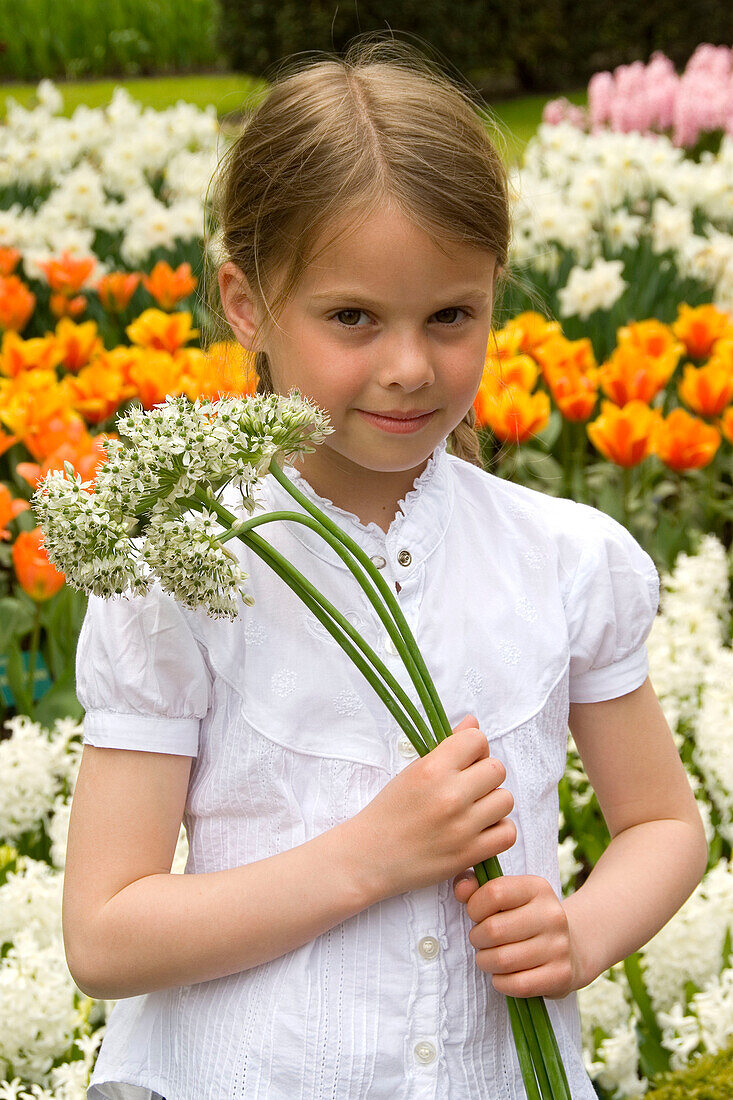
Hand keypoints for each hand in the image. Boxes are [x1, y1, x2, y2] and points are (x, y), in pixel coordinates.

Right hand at [346, 714, 515, 900]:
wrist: (370, 857)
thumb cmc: (390, 812)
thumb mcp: (413, 771)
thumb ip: (448, 746)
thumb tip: (473, 723)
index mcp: (432, 769)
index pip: (477, 740)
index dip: (474, 749)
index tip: (464, 761)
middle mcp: (450, 795)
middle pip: (497, 770)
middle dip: (485, 776)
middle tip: (467, 788)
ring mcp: (462, 826)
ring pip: (506, 800)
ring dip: (493, 804)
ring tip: (473, 811)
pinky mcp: (469, 853)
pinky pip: (507, 833)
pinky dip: (497, 831)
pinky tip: (479, 831)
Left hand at [452, 873, 584, 999]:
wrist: (573, 946)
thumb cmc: (525, 918)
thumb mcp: (508, 895)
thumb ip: (477, 887)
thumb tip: (460, 889)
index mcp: (537, 888)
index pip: (494, 893)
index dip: (475, 907)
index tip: (477, 915)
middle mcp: (552, 914)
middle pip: (493, 930)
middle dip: (477, 938)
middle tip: (480, 940)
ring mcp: (559, 946)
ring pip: (502, 960)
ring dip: (486, 962)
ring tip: (489, 957)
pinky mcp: (561, 975)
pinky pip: (517, 985)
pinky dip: (501, 982)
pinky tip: (503, 975)